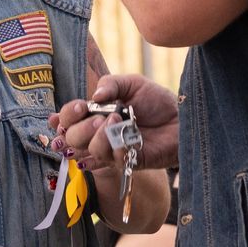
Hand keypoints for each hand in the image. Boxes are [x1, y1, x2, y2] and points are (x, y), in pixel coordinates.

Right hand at [52, 74, 178, 170]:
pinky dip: (117, 146)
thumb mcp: (132, 84)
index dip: (66, 116)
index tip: (81, 107)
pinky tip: (128, 135)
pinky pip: (114, 159)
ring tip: (117, 120)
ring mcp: (112, 150)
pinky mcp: (128, 162)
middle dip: (80, 128)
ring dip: (100, 135)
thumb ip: (111, 84)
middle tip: (98, 117)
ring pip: (91, 151)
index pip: (66, 120)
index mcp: (94, 115)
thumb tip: (93, 97)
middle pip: (71, 139)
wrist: (181, 117)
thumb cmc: (157, 101)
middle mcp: (98, 134)